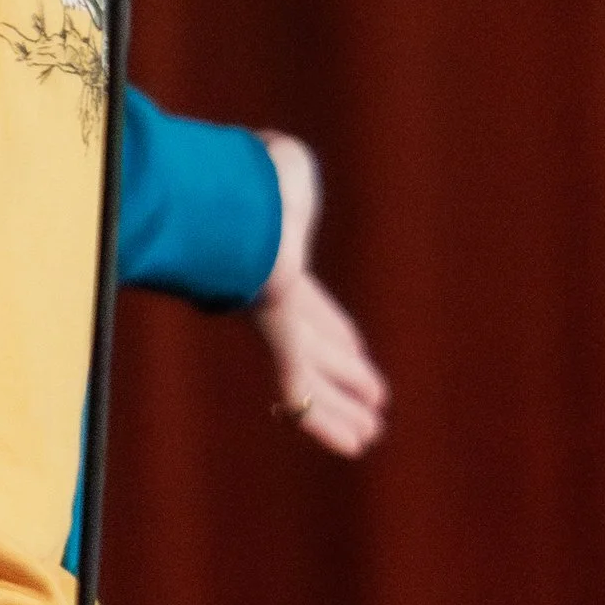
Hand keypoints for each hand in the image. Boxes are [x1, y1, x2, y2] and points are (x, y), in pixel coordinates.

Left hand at [252, 132, 388, 456]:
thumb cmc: (253, 170)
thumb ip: (288, 171)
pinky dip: (327, 421)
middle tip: (369, 400)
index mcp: (278, 258)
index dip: (336, 331)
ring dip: (339, 411)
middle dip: (342, 376)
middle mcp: (272, 296)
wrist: (234, 189)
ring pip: (309, 379)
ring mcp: (271, 315)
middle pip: (314, 346)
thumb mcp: (279, 163)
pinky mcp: (272, 329)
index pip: (311, 308)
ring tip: (366, 439)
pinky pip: (302, 386)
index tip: (355, 350)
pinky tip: (352, 445)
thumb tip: (280, 160)